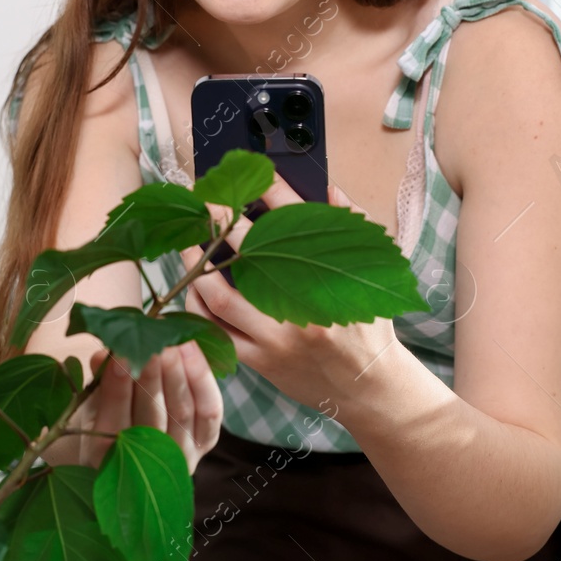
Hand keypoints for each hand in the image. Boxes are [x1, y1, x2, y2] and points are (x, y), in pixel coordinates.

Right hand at [70, 341, 222, 473]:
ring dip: (177, 374)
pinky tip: (190, 351)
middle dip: (152, 376)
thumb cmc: (109, 415)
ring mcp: (180, 458)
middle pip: (152, 417)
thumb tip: (105, 356)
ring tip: (172, 343)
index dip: (117, 388)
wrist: (139, 442)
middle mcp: (145, 465)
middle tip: (152, 344)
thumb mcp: (93, 402)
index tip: (120, 355)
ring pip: (182, 413)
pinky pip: (209, 412)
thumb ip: (99, 381)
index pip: (113, 422)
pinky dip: (202, 380)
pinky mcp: (205, 443)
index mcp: (105, 458)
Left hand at [182, 174, 406, 415]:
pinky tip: (192, 288)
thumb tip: (329, 189)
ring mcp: (276, 337)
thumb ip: (353, 227)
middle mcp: (300, 308)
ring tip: (187, 243)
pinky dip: (199, 309)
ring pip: (220, 298)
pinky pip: (217, 333)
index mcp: (328, 278)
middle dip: (221, 222)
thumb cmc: (369, 326)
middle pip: (248, 254)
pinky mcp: (261, 361)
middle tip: (205, 199)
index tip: (256, 173)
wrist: (370, 388)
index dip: (272, 190)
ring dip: (196, 267)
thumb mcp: (373, 273)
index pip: (296, 220)